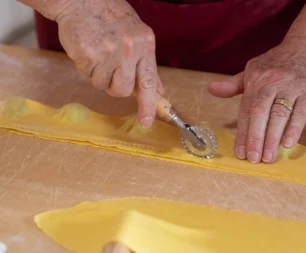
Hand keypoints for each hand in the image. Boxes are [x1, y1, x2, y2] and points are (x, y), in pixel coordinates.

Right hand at [55, 0, 162, 127]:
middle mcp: (129, 49)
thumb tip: (158, 89)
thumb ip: (147, 64)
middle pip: (123, 90)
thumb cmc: (111, 17)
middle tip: (110, 69)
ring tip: (98, 54)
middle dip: (115, 86)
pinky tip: (87, 49)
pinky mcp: (87, 54)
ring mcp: (108, 52)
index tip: (146, 122)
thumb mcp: (138, 35)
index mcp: (144, 44)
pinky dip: (85, 67)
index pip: (148, 82)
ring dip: (99, 76)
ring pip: (103, 85)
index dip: (148, 105)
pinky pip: (86, 75)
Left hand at [208, 41, 305, 162]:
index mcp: (255, 80)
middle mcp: (271, 83)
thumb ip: (233, 85)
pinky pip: (301, 111)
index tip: (240, 152)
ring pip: (280, 114)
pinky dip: (294, 128)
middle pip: (260, 112)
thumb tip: (211, 89)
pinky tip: (288, 143)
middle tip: (253, 158)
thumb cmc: (277, 65)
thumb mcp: (252, 70)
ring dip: (272, 137)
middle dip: (255, 137)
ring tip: (268, 157)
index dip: (242, 133)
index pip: (246, 110)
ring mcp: (291, 86)